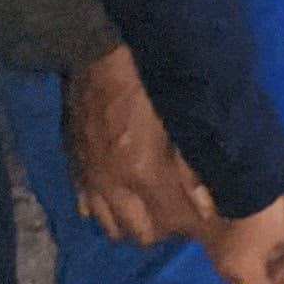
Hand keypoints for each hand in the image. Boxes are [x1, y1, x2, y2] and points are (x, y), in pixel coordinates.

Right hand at [64, 46, 214, 246]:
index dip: (190, 224)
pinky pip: (86, 205)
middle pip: (139, 233)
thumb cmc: (150, 79)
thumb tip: (210, 208)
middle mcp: (111, 184)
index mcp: (143, 172)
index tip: (204, 215)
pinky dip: (103, 208)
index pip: (169, 224)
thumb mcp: (182, 119)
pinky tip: (119, 195)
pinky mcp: (73, 164)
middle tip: (180, 210)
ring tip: (152, 205)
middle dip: (164, 228)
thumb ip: (195, 168)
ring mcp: (88, 176)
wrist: (99, 50)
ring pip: (109, 225)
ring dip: (134, 222)